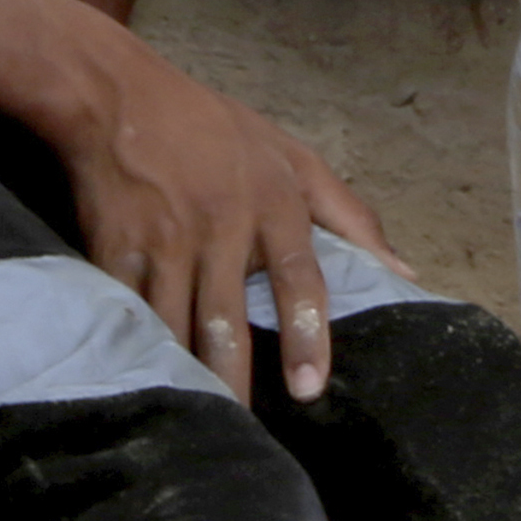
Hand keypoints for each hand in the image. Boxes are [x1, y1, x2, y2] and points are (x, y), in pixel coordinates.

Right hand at [58, 36, 395, 404]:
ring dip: (186, 371)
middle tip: (244, 423)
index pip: (300, 278)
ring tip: (199, 412)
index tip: (310, 387)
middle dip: (235, 375)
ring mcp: (167, 237)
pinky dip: (137, 344)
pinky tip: (146, 373)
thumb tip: (405, 271)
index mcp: (276, 201)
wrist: (122, 97)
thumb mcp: (295, 158)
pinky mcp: (116, 247)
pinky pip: (127, 309)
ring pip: (177, 322)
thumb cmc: (218, 131)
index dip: (307, 334)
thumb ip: (352, 216)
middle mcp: (223, 222)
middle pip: (229, 316)